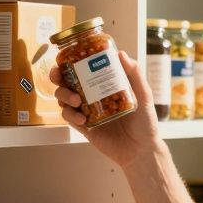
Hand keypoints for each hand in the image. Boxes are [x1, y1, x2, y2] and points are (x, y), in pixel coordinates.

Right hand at [52, 51, 160, 168]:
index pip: (84, 68)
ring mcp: (86, 111)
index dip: (71, 61)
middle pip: (67, 82)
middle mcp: (92, 95)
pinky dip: (71, 115)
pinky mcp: (84, 126)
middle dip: (58, 76)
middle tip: (58, 76)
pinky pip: (69, 117)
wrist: (141, 149)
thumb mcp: (143, 95)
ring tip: (76, 100)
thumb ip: (135, 74)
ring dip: (64, 95)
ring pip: (64, 98)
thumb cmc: (145, 122)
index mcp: (104, 84)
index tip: (67, 57)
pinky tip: (81, 118)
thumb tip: (121, 54)